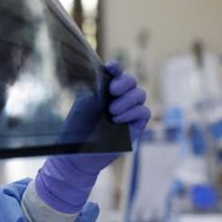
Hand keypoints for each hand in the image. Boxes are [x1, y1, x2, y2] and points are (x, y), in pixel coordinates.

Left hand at [35, 62, 150, 213]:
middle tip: (112, 90)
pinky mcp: (135, 126)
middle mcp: (118, 99)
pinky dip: (133, 112)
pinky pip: (144, 112)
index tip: (111, 67)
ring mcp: (128, 112)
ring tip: (111, 112)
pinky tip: (117, 120)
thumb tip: (107, 72)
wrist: (78, 153)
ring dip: (127, 99)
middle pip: (132, 81)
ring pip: (140, 94)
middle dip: (124, 82)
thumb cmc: (77, 129)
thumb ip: (97, 87)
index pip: (116, 73)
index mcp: (104, 91)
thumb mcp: (84, 104)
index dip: (116, 67)